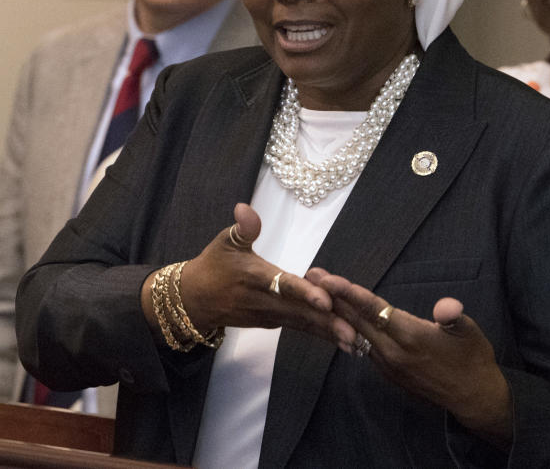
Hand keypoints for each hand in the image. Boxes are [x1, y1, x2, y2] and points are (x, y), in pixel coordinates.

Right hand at [140, 203, 354, 346]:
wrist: (194, 300)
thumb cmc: (213, 266)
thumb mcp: (224, 242)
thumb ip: (242, 228)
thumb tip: (245, 208)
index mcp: (256, 278)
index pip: (284, 286)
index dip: (305, 293)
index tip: (324, 301)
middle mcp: (265, 301)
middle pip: (299, 312)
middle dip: (326, 322)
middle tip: (353, 330)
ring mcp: (269, 316)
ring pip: (302, 324)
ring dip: (328, 332)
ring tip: (355, 341)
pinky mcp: (273, 323)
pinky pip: (300, 328)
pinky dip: (320, 334)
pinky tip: (343, 339)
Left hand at [306, 268, 512, 446]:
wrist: (473, 398)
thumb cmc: (473, 359)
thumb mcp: (470, 333)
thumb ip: (453, 317)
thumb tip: (446, 306)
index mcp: (411, 337)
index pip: (372, 309)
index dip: (348, 292)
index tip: (326, 278)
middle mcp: (393, 352)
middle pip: (355, 319)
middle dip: (332, 296)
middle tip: (311, 275)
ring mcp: (389, 364)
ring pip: (356, 333)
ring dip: (336, 312)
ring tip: (318, 294)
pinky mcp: (389, 372)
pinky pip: (363, 347)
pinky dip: (349, 329)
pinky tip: (341, 320)